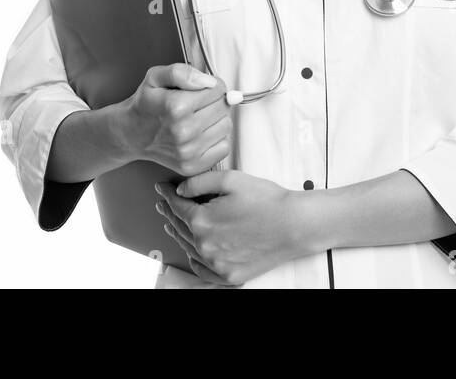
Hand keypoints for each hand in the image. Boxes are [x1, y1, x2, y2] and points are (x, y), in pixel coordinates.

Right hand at [120, 63, 230, 175]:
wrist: (131, 134)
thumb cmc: (146, 104)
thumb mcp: (155, 77)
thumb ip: (181, 72)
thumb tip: (208, 82)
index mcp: (175, 106)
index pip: (218, 89)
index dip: (211, 85)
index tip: (200, 89)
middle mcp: (183, 131)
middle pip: (223, 107)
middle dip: (214, 101)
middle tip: (197, 104)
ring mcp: (188, 151)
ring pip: (226, 126)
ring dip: (216, 120)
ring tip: (197, 118)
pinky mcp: (192, 166)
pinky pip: (224, 147)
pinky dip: (216, 139)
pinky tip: (200, 134)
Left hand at [154, 170, 308, 285]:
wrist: (295, 225)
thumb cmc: (267, 200)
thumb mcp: (231, 180)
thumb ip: (200, 182)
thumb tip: (180, 190)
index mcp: (202, 221)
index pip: (176, 205)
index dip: (166, 194)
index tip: (161, 187)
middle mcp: (205, 245)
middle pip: (180, 227)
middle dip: (170, 212)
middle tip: (164, 203)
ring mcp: (216, 263)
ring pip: (189, 248)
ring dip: (179, 234)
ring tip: (173, 225)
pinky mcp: (229, 276)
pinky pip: (203, 270)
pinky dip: (194, 261)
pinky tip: (193, 253)